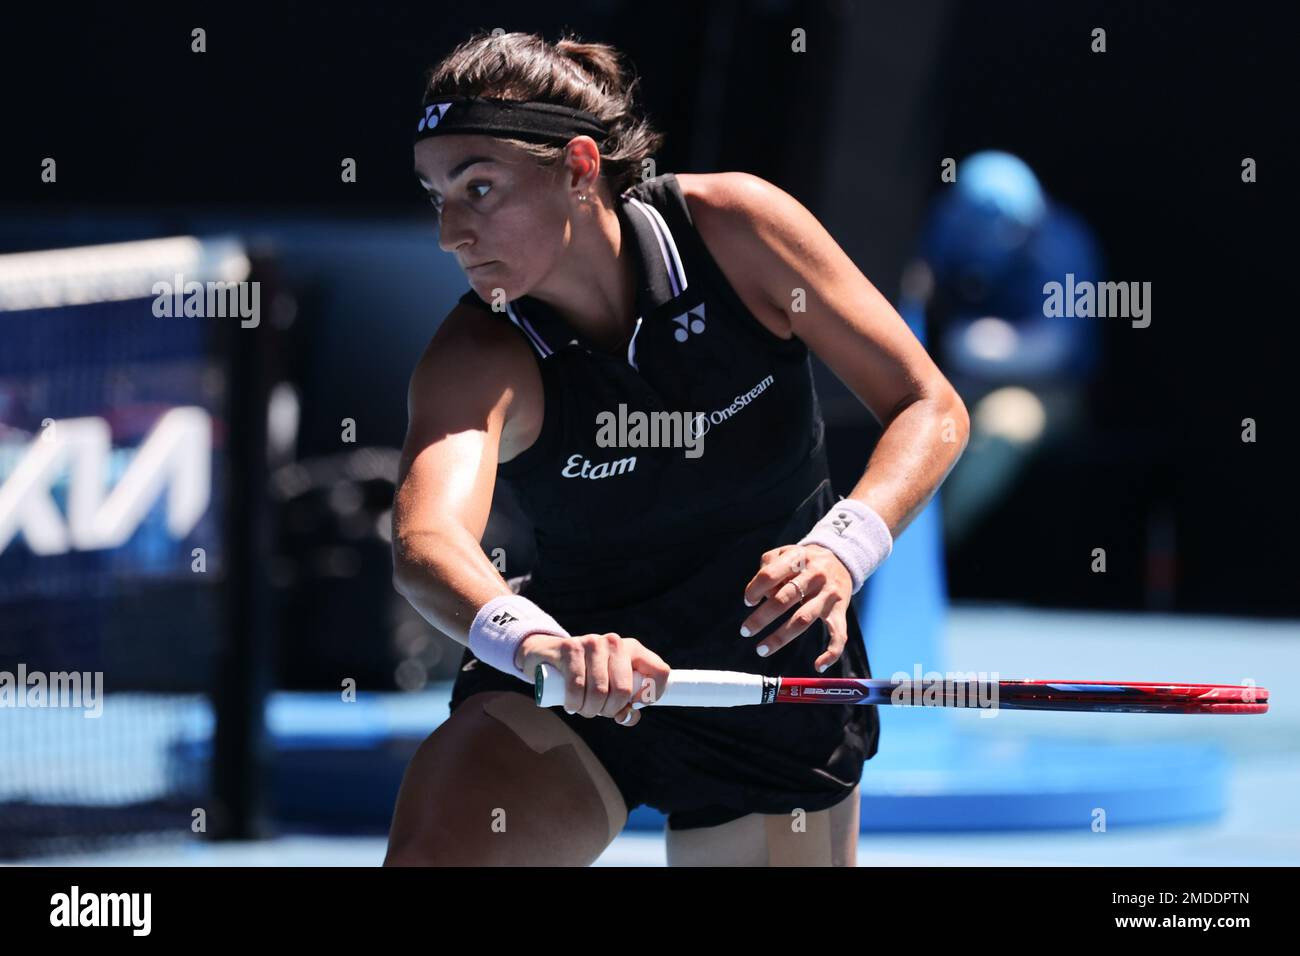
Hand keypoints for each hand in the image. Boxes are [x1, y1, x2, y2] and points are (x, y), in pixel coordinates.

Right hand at [516, 632, 670, 726]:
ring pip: (599, 691)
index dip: (651, 696)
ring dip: (590, 710)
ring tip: (584, 708)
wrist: (548, 654)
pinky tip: (571, 705)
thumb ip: (624, 703)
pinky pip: (577, 687)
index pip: (660, 671)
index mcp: (633, 649)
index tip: (634, 705)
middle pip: (624, 689)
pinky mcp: (570, 647)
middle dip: (611, 710)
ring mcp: (593, 642)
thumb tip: (629, 717)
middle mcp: (615, 642)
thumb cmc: (585, 674)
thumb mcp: (610, 684)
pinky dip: (574, 704)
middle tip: (600, 712)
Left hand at [740, 544, 852, 672]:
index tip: (748, 602)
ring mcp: (828, 595)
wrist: (841, 559)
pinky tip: (819, 666)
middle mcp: (815, 576)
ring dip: (780, 637)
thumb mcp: (785, 553)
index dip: (755, 589)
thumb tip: (760, 595)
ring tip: (761, 649)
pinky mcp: (840, 610)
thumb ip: (768, 567)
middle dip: (762, 617)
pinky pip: (839, 634)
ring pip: (803, 619)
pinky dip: (832, 652)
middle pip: (784, 599)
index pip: (770, 575)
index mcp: (798, 558)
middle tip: (745, 630)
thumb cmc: (803, 561)